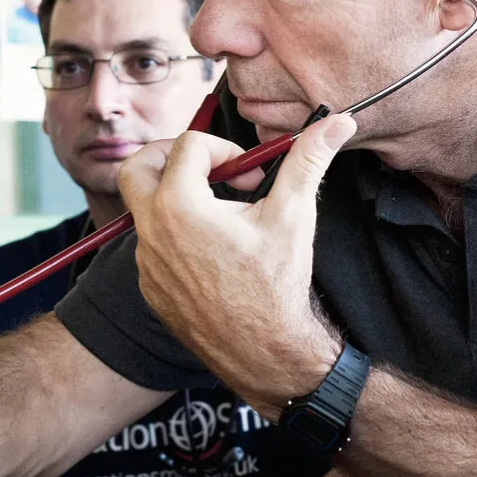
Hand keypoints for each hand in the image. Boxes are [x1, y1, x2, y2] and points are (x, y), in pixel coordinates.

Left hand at [116, 114, 355, 414]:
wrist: (265, 355)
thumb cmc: (277, 285)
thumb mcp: (294, 215)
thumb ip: (308, 160)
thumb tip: (338, 121)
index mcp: (179, 205)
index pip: (187, 146)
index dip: (224, 149)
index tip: (250, 172)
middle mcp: (151, 232)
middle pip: (138, 167)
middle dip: (170, 156)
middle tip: (208, 168)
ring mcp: (146, 263)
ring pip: (146, 210)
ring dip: (179, 199)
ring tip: (222, 217)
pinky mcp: (151, 288)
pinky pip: (153, 247)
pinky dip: (178, 236)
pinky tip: (215, 253)